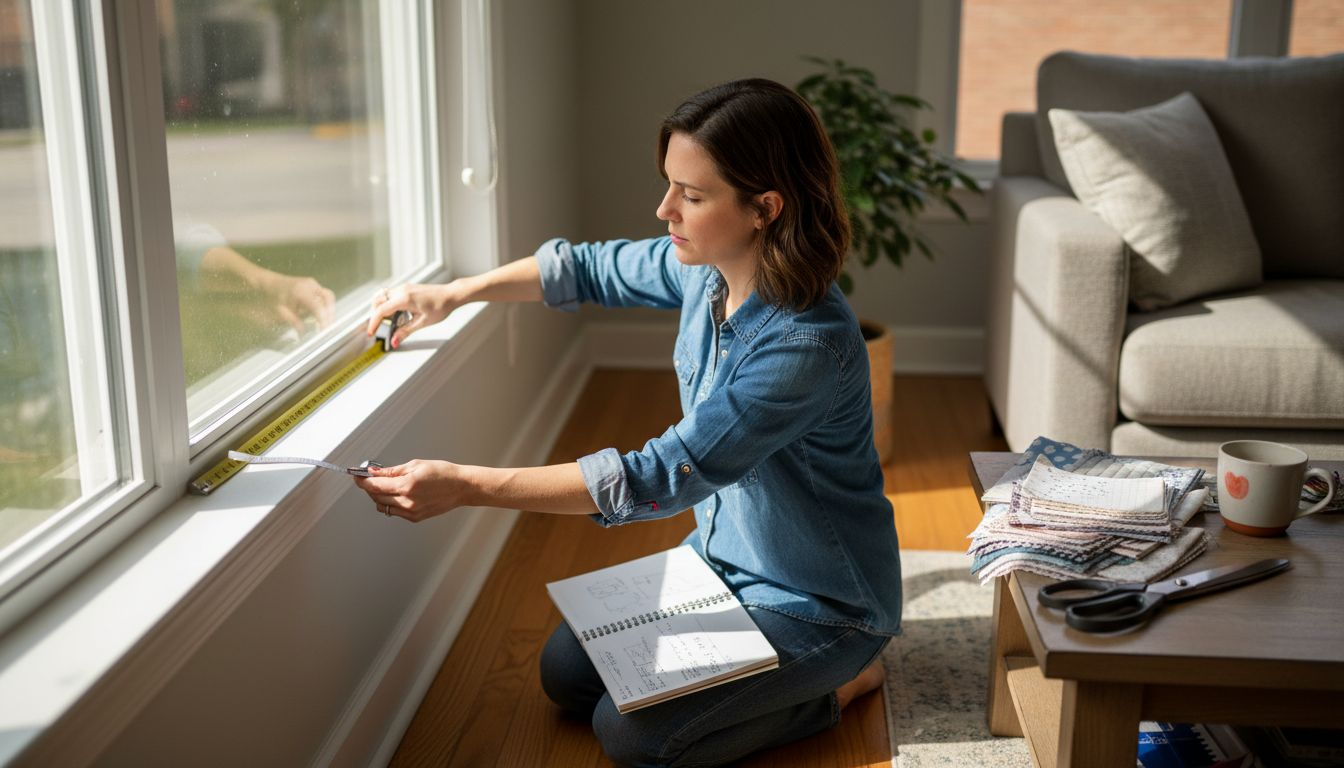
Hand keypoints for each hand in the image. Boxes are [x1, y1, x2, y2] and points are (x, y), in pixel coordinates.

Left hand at [258, 271, 335, 332]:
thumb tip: (303, 332)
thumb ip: (293, 321)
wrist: (274, 283)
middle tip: (329, 327)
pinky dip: (326, 306)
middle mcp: (310, 285)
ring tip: (327, 322)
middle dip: (330, 314)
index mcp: (301, 291)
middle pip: (328, 298)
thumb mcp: (281, 311)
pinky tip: (322, 315)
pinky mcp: (315, 286)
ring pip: (329, 297)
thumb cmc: (276, 296)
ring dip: (330, 310)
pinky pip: (325, 296)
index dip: (323, 319)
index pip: (317, 306)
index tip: (324, 330)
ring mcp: (314, 284)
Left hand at [354, 459, 472, 521]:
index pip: (375, 486)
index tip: (357, 476)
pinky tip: (396, 494)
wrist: (461, 487)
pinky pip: (394, 512)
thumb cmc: (443, 473)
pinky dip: (390, 503)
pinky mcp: (415, 518)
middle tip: (369, 478)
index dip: (362, 481)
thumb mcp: (415, 465)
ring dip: (378, 496)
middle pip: (376, 497)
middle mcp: (407, 501)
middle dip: (369, 487)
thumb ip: (392, 471)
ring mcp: (411, 512)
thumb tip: (374, 472)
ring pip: (383, 506)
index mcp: (407, 485)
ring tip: (385, 486)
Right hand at [366, 282, 459, 348]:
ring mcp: (404, 287)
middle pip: (377, 301)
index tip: (371, 332)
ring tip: (390, 321)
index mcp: (404, 299)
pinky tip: (398, 314)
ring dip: (381, 308)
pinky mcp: (407, 288)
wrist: (451, 295)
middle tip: (381, 327)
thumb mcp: (422, 322)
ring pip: (383, 296)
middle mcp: (401, 290)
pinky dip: (388, 304)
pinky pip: (391, 294)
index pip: (381, 311)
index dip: (374, 323)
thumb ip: (405, 331)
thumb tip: (394, 341)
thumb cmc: (440, 307)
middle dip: (376, 315)